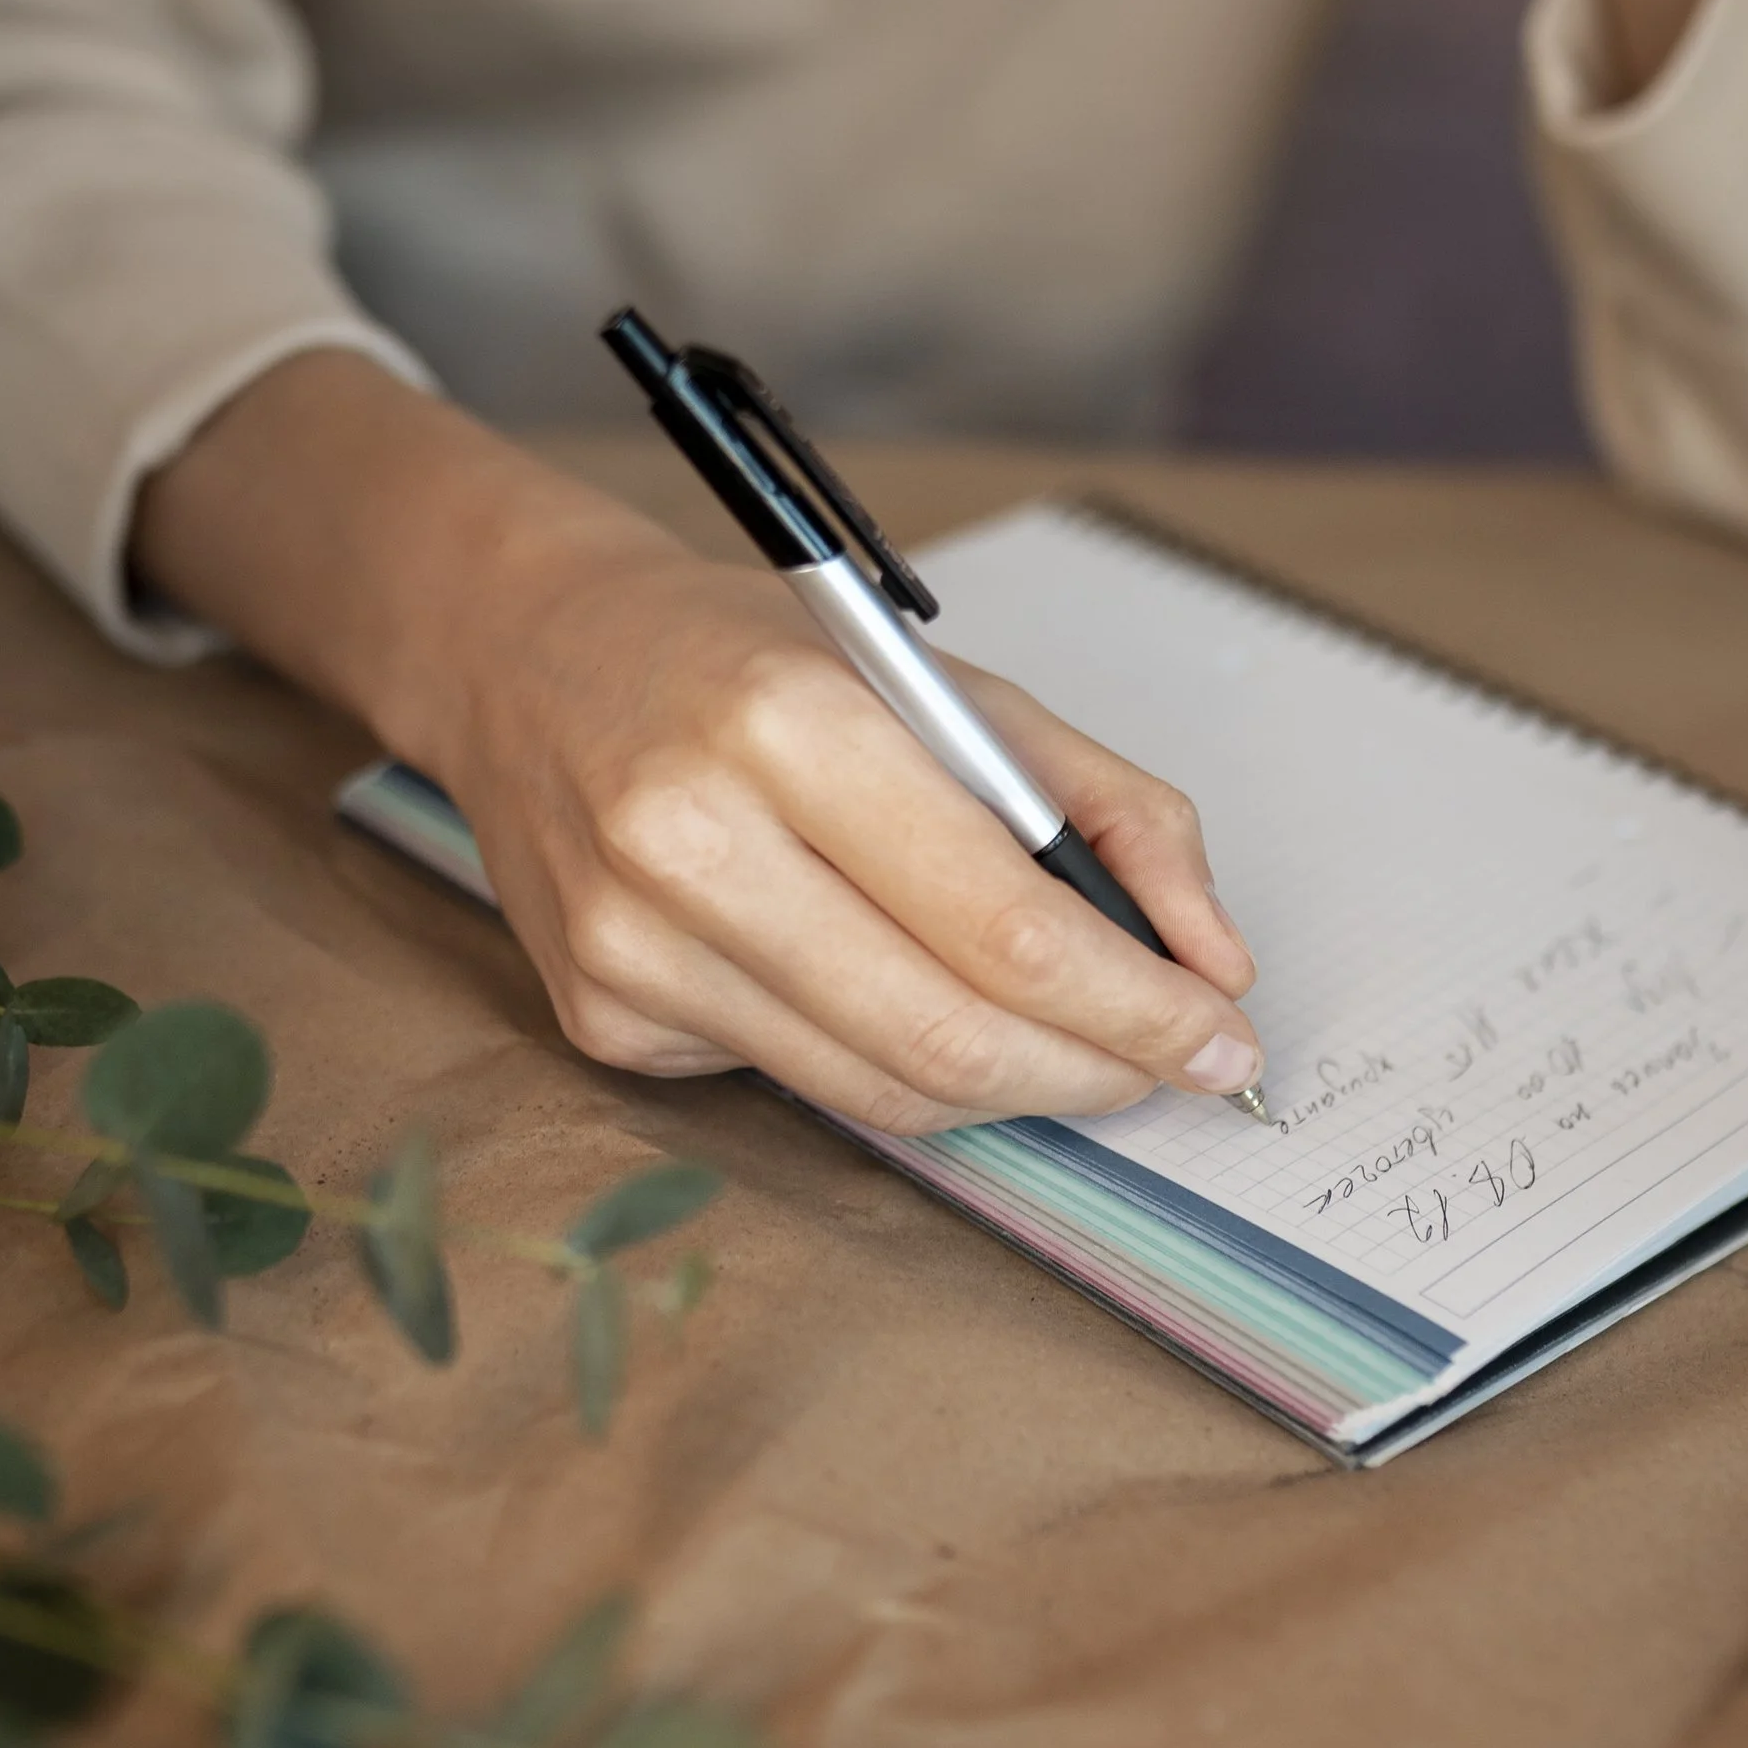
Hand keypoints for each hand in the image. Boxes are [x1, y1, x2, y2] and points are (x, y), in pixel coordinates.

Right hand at [135, 353, 1263, 1137]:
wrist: (525, 656)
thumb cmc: (750, 660)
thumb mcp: (947, 683)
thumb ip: (1107, 809)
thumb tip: (1213, 961)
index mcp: (789, 725)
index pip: (1005, 926)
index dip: (1138, 1006)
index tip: (1222, 1034)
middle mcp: (689, 841)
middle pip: (945, 1037)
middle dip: (1093, 1072)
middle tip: (1170, 1069)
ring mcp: (630, 947)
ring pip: (879, 1092)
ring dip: (1009, 1090)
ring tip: (1076, 1055)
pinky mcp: (600, 1017)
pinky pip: (798, 1083)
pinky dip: (887, 1064)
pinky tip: (901, 1002)